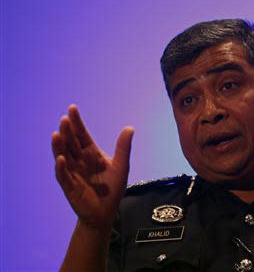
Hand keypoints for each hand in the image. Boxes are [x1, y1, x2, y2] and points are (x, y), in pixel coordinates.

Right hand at [52, 104, 133, 229]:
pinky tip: (61, 158)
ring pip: (63, 156)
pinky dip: (61, 167)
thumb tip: (130, 127)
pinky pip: (63, 176)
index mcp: (91, 153)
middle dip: (67, 131)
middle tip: (65, 119)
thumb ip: (123, 148)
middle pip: (71, 143)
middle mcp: (79, 160)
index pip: (82, 135)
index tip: (72, 108)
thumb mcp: (121, 166)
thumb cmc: (112, 189)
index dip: (77, 123)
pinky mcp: (69, 186)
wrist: (105, 212)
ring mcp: (73, 172)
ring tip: (57, 134)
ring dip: (59, 146)